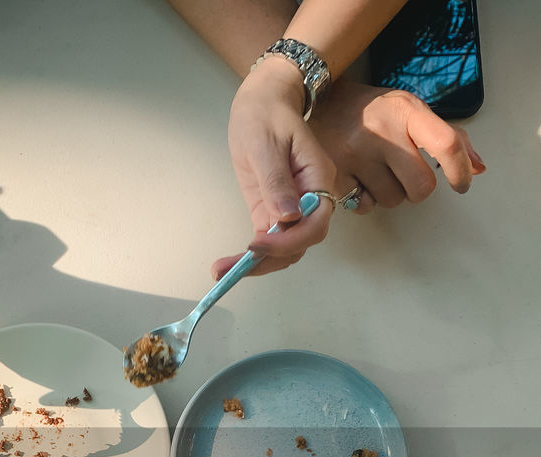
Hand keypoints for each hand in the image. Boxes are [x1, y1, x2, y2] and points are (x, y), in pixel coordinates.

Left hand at [218, 57, 336, 279]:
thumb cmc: (266, 114)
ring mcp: (291, 206)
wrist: (262, 101)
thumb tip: (288, 217)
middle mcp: (310, 198)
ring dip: (258, 263)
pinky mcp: (272, 209)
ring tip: (223, 271)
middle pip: (300, 242)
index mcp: (318, 179)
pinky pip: (269, 238)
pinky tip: (229, 264)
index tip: (257, 243)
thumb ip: (277, 180)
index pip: (314, 224)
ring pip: (285, 247)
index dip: (289, 240)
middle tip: (231, 269)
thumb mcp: (266, 143)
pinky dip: (251, 255)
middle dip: (269, 260)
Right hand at [308, 78, 484, 213]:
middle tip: (405, 173)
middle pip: (421, 187)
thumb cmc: (372, 111)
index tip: (460, 184)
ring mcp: (354, 155)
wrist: (319, 104)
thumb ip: (446, 136)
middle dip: (418, 188)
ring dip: (390, 192)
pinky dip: (365, 199)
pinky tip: (358, 178)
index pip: (446, 143)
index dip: (459, 170)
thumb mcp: (410, 110)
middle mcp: (380, 131)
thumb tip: (477, 167)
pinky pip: (365, 206)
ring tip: (376, 171)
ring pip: (393, 200)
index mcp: (405, 111)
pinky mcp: (333, 175)